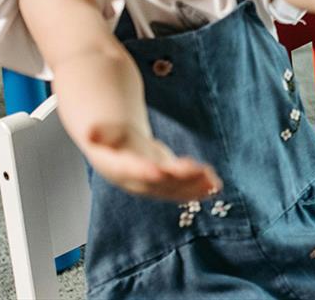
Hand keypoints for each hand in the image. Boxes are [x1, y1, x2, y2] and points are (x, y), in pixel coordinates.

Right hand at [81, 122, 220, 201]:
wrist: (117, 154)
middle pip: (158, 182)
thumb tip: (98, 124)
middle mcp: (138, 181)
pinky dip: (200, 188)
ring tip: (212, 180)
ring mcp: (154, 185)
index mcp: (120, 167)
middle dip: (179, 178)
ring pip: (174, 189)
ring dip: (194, 185)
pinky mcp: (168, 185)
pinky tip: (216, 186)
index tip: (157, 170)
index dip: (144, 171)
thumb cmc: (113, 139)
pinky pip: (183, 190)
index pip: (131, 170)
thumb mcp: (107, 132)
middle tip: (198, 170)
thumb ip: (101, 132)